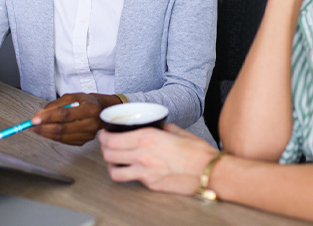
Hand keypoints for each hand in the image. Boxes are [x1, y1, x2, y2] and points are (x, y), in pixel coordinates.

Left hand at [30, 92, 121, 144]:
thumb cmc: (86, 102)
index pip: (65, 114)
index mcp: (90, 109)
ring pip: (62, 137)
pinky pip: (64, 141)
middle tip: (31, 126)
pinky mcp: (84, 141)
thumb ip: (56, 104)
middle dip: (43, 127)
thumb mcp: (73, 96)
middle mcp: (91, 123)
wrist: (101, 111)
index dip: (48, 117)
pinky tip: (47, 132)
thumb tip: (40, 114)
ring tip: (36, 129)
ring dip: (46, 133)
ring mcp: (88, 134)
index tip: (35, 119)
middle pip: (62, 128)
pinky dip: (53, 137)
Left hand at [99, 124, 218, 194]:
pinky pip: (132, 179)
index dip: (103, 136)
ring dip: (111, 165)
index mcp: (148, 138)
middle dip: (104, 148)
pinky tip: (133, 169)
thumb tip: (158, 127)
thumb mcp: (178, 132)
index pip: (113, 139)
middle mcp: (142, 155)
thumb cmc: (198, 152)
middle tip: (106, 144)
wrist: (209, 172)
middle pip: (109, 154)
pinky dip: (129, 173)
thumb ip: (163, 129)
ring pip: (114, 171)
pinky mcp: (150, 185)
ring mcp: (145, 172)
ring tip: (114, 160)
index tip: (103, 134)